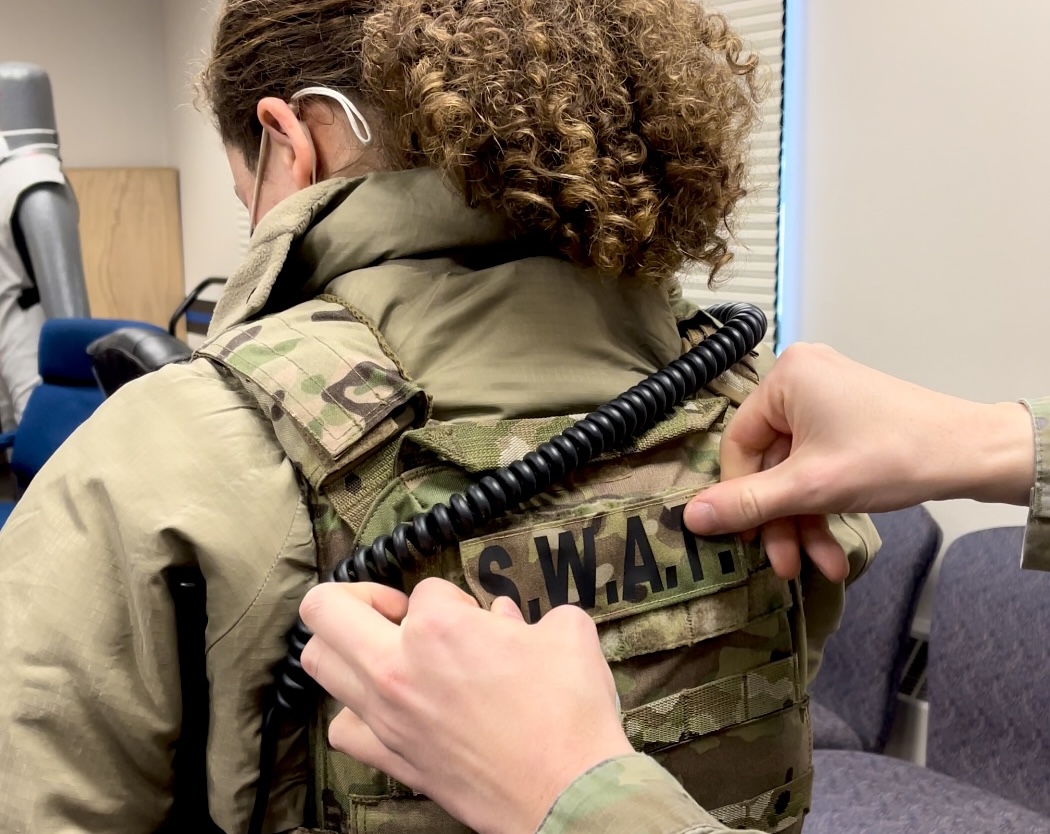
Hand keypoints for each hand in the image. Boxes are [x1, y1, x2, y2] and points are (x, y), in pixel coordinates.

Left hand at [300, 579, 633, 833]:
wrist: (570, 792)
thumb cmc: (569, 713)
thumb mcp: (566, 632)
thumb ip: (527, 614)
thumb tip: (502, 619)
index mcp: (439, 626)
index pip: (426, 588)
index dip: (455, 599)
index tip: (477, 620)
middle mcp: (398, 667)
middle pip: (325, 608)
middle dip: (359, 596)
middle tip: (399, 612)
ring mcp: (387, 716)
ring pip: (319, 664)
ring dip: (346, 646)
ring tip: (386, 652)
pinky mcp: (391, 758)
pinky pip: (342, 728)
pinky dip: (354, 711)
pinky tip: (386, 706)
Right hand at [684, 343, 1033, 579]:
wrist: (974, 455)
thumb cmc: (890, 458)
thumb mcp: (810, 487)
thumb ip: (747, 503)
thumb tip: (689, 519)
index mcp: (786, 378)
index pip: (739, 445)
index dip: (740, 497)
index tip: (747, 539)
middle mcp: (802, 380)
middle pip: (770, 463)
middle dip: (781, 519)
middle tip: (785, 565)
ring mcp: (828, 399)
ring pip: (796, 471)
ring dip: (804, 521)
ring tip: (816, 565)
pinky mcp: (849, 419)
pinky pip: (818, 464)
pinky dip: (824, 504)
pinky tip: (832, 547)